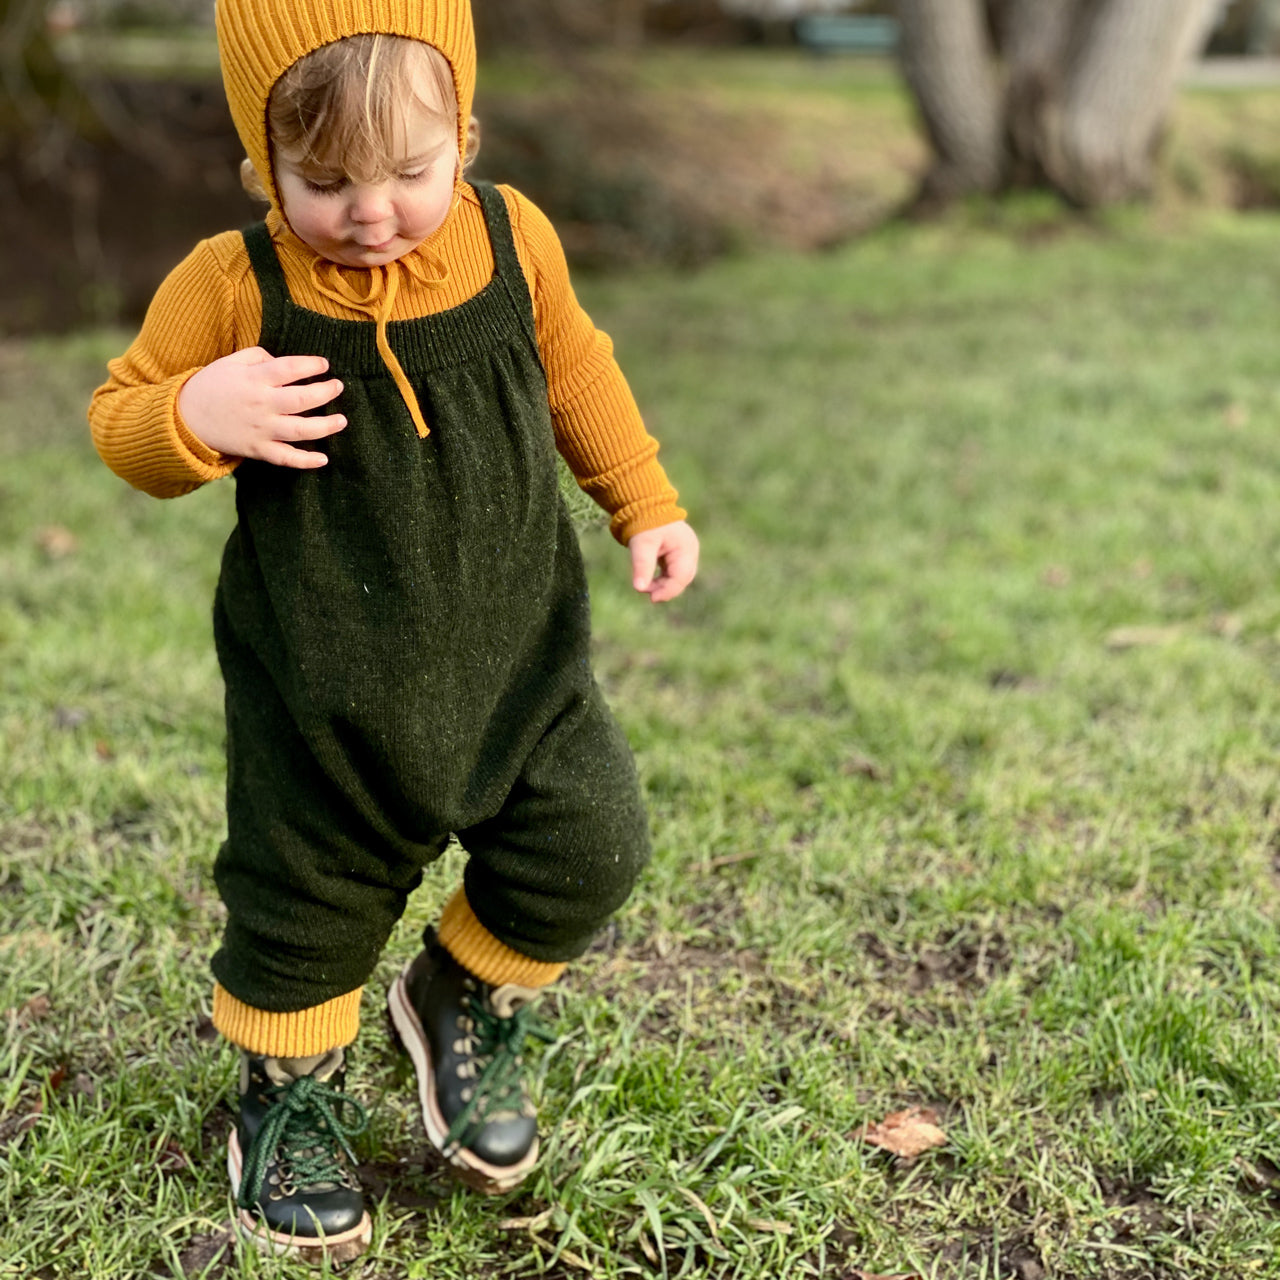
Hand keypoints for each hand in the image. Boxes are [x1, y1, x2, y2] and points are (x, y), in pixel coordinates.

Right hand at [177, 347, 346, 468]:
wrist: (186, 417)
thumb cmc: (212, 385)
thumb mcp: (232, 362)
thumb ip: (260, 357)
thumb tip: (286, 363)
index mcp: (254, 379)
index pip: (289, 369)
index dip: (311, 365)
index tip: (324, 364)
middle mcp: (261, 404)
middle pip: (302, 400)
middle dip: (326, 393)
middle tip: (338, 387)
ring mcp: (261, 429)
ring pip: (300, 430)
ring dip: (326, 426)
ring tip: (342, 420)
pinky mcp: (258, 449)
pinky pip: (285, 458)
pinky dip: (305, 461)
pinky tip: (323, 459)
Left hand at [629, 520, 698, 603]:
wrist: (644, 505)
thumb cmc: (645, 522)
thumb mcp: (642, 545)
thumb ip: (642, 566)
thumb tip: (638, 588)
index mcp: (686, 548)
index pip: (681, 577)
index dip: (668, 591)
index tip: (652, 598)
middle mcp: (690, 552)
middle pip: (682, 579)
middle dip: (665, 589)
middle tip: (646, 592)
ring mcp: (685, 553)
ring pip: (678, 577)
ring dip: (663, 585)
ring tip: (645, 586)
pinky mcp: (677, 554)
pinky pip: (673, 572)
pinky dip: (662, 579)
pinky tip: (649, 581)